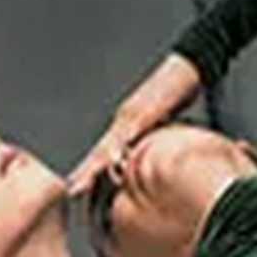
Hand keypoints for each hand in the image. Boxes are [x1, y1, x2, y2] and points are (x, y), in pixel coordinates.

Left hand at [65, 53, 205, 198]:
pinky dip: (120, 146)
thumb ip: (148, 138)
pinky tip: (113, 160)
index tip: (78, 189)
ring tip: (81, 185)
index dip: (89, 171)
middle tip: (72, 191)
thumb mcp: (159, 121)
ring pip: (108, 145)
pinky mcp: (144, 111)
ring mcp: (130, 115)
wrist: (184, 65)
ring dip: (94, 165)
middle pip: (98, 152)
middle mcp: (122, 120)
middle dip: (84, 173)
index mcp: (124, 125)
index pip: (102, 152)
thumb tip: (145, 156)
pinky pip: (129, 132)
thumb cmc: (174, 91)